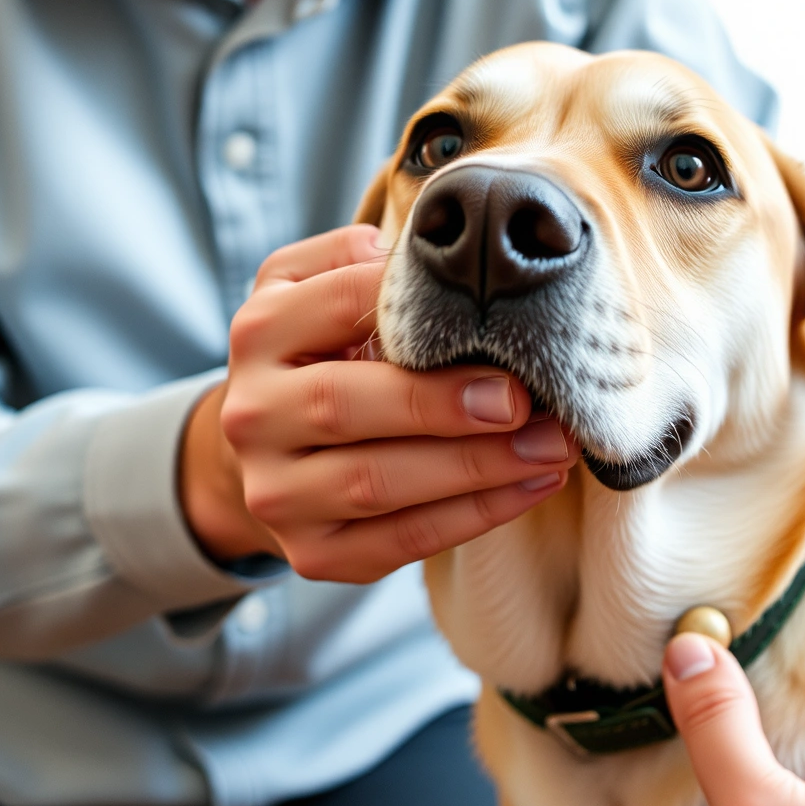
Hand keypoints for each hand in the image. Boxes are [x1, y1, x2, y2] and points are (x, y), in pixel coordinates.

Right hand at [179, 225, 572, 581]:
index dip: (414, 309)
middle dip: (445, 403)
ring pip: (377, 482)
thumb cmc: (322, 355)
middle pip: (346, 405)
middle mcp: (251, 414)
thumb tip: (422, 251)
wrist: (272, 455)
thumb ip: (356, 257)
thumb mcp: (317, 288)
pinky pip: (400, 540)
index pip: (337, 304)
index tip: (494, 316)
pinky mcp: (311, 554)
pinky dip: (475, 516)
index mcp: (258, 332)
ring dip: (478, 467)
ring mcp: (274, 492)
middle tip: (526, 399)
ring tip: (553, 446)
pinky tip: (532, 486)